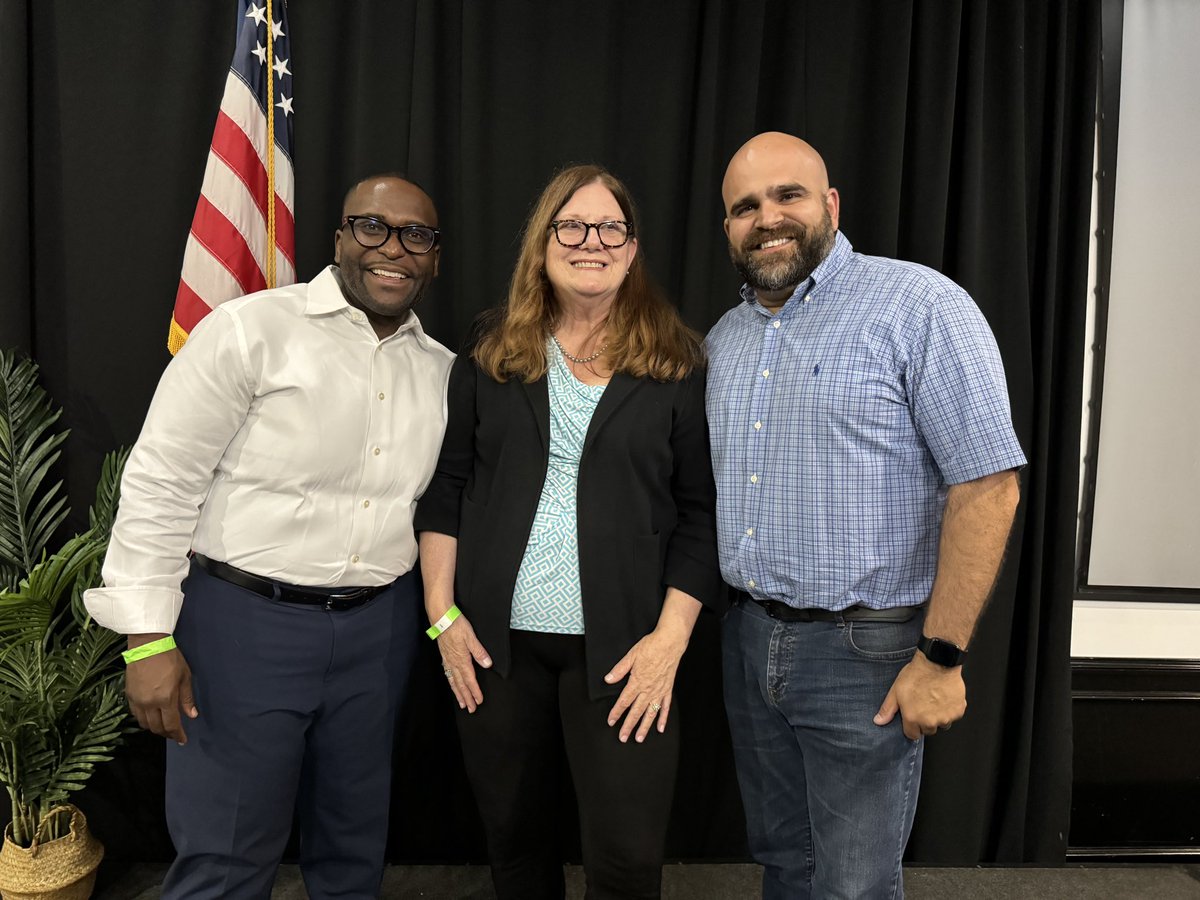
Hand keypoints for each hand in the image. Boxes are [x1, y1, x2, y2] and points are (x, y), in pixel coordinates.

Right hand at [125, 634, 197, 744]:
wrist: (148, 646)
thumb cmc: (170, 659)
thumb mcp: (184, 677)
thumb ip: (187, 699)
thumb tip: (192, 715)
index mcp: (166, 699)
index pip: (171, 725)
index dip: (178, 735)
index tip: (183, 740)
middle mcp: (149, 703)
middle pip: (157, 728)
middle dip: (167, 733)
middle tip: (174, 734)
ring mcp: (137, 701)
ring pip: (144, 724)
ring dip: (155, 728)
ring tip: (164, 726)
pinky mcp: (128, 696)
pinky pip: (136, 715)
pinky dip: (144, 720)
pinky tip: (151, 717)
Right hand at [435, 613, 491, 712]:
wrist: (441, 618)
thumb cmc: (456, 625)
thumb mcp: (471, 637)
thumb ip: (479, 651)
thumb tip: (487, 664)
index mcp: (462, 659)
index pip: (470, 680)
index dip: (475, 692)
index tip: (479, 701)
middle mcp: (454, 663)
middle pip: (461, 684)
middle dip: (466, 697)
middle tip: (471, 709)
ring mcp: (448, 660)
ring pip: (453, 681)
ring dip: (458, 693)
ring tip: (461, 703)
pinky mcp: (444, 656)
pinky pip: (448, 674)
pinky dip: (451, 683)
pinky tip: (452, 685)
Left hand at [603, 626, 688, 742]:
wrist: (670, 642)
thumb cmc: (651, 647)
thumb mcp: (631, 655)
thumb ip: (619, 669)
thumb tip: (608, 679)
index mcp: (637, 682)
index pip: (624, 701)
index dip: (616, 712)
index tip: (611, 721)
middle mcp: (648, 689)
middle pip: (636, 712)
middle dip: (629, 726)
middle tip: (623, 737)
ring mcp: (659, 691)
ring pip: (650, 713)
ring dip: (644, 727)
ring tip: (639, 738)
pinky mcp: (668, 689)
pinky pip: (665, 707)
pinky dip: (663, 718)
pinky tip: (660, 728)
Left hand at [874, 653, 966, 739]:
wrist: (937, 662)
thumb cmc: (917, 675)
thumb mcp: (896, 690)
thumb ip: (888, 709)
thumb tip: (879, 721)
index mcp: (913, 718)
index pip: (912, 735)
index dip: (911, 726)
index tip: (913, 717)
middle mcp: (930, 721)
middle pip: (928, 730)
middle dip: (925, 721)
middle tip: (924, 704)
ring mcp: (946, 717)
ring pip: (942, 724)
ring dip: (939, 716)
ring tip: (934, 699)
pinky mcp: (958, 711)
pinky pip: (954, 715)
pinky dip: (950, 709)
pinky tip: (944, 696)